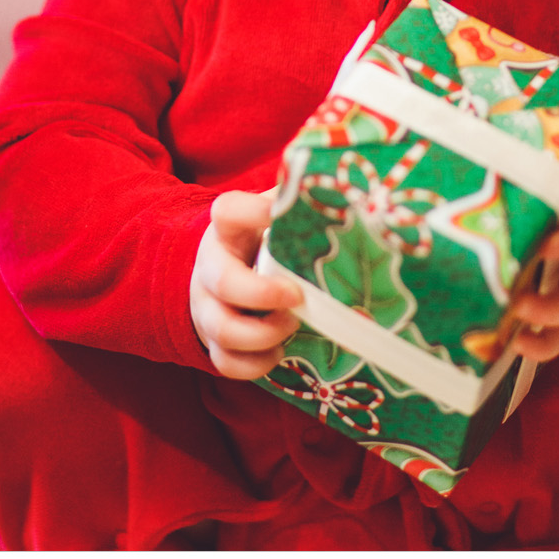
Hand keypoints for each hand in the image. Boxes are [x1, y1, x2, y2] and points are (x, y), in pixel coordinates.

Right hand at [190, 190, 301, 378]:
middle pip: (222, 282)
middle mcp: (211, 266)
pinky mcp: (212, 340)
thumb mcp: (273, 216)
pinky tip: (279, 352)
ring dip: (262, 334)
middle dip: (262, 295)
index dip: (254, 212)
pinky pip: (225, 362)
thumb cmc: (261, 240)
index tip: (280, 214)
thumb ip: (300, 204)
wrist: (222, 270)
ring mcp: (207, 306)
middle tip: (297, 296)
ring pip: (222, 329)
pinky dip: (255, 365)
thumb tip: (351, 194)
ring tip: (292, 325)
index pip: (229, 211)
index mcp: (229, 229)